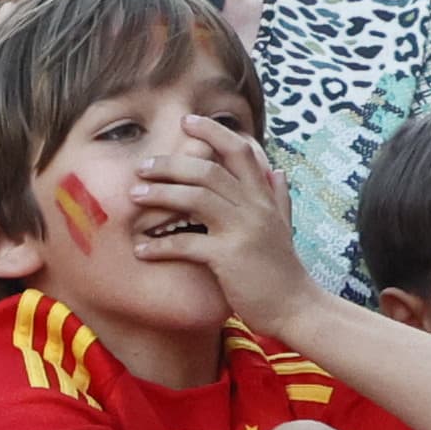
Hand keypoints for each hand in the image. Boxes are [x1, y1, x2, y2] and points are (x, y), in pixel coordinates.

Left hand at [130, 115, 317, 331]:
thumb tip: (277, 170)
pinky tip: (142, 250)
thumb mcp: (285, 226)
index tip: (186, 121)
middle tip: (143, 166)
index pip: (240, 150)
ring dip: (160, 194)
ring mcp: (242, 230)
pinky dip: (160, 245)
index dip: (213, 131)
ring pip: (195, 197)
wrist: (296, 308)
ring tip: (134, 197)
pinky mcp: (228, 257)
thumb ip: (278, 196)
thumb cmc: (283, 269)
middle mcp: (254, 207)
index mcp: (264, 197)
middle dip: (171, 163)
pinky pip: (187, 243)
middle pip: (208, 169)